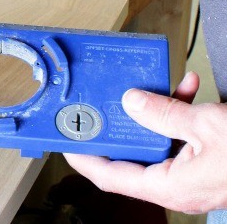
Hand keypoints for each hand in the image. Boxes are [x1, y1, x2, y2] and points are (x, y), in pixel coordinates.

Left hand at [65, 72, 226, 213]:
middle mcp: (177, 185)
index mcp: (169, 187)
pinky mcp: (207, 163)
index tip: (65, 142)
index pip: (110, 177)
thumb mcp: (205, 127)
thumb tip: (131, 101)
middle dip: (120, 124)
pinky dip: (182, 114)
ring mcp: (192, 175)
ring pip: (159, 141)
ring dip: (157, 111)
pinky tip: (187, 89)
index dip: (84, 158)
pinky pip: (183, 139)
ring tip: (150, 86)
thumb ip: (164, 114)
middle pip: (132, 154)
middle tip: (101, 104)